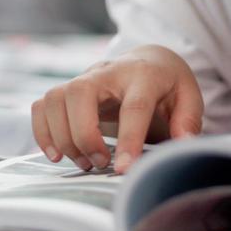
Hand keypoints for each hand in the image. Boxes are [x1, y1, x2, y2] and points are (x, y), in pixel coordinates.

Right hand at [30, 44, 203, 174]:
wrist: (149, 61)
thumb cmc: (168, 85)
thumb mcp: (189, 98)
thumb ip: (187, 121)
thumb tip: (184, 145)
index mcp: (143, 75)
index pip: (132, 106)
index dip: (127, 139)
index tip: (122, 169)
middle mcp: (107, 72)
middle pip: (80, 93)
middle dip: (84, 135)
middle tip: (100, 164)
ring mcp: (83, 78)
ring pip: (55, 98)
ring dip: (63, 137)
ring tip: (84, 162)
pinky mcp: (67, 89)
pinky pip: (41, 105)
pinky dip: (42, 132)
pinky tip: (57, 154)